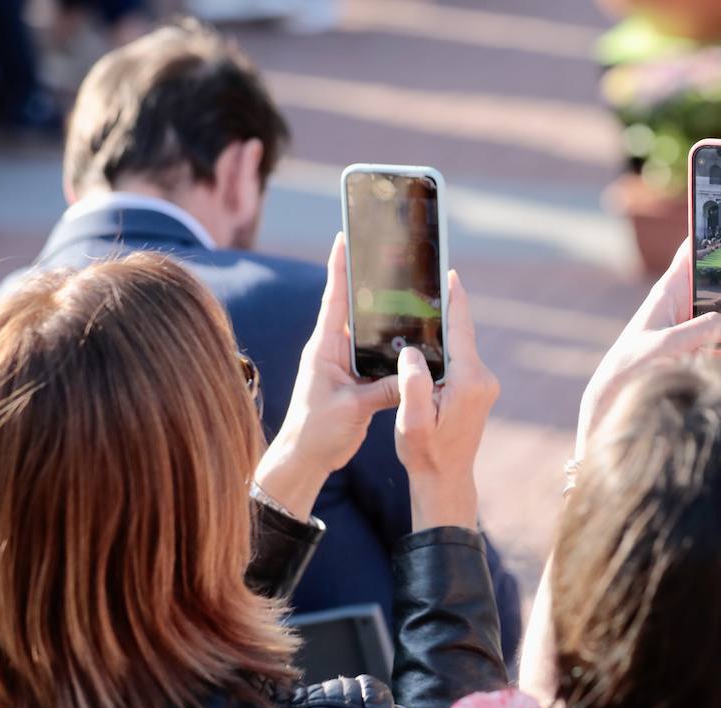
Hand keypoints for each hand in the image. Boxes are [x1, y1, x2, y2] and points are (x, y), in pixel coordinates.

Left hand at [254, 232, 400, 518]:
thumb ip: (384, 390)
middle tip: (388, 257)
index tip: (345, 236)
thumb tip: (414, 375)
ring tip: (407, 294)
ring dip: (385, 318)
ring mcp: (344, 364)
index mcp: (324, 347)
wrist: (305, 459)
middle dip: (369, 283)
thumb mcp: (352, 408)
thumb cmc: (317, 431)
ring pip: (369, 334)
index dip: (340, 266)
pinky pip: (377, 358)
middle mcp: (333, 350)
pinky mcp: (356, 381)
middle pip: (354, 308)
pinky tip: (412, 342)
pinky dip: (392, 350)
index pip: (333, 298)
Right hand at [395, 270, 499, 530]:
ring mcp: (483, 385)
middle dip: (446, 309)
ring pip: (460, 347)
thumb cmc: (426, 453)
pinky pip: (460, 360)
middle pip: (462, 334)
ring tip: (423, 305)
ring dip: (444, 330)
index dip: (455, 299)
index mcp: (468, 380)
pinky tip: (428, 341)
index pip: (462, 330)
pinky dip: (446, 348)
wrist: (446, 479)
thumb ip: (413, 384)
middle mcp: (482, 379)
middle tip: (428, 280)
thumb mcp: (412, 420)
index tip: (450, 273)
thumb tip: (411, 351)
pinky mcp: (478, 391)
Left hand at [576, 239, 720, 456]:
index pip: (692, 253)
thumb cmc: (631, 362)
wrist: (617, 395)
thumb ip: (701, 331)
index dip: (713, 237)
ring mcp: (695, 327)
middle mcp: (685, 305)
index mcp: (669, 291)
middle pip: (720, 284)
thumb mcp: (665, 344)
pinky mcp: (701, 350)